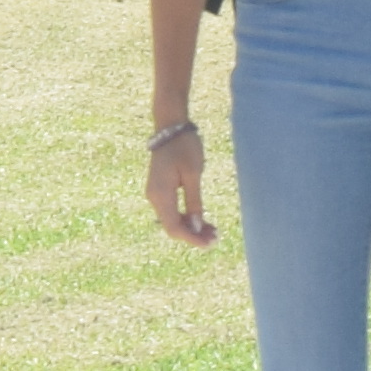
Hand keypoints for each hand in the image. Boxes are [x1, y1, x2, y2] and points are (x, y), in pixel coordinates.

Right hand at [146, 127, 216, 248]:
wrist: (171, 126)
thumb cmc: (184, 146)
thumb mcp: (193, 174)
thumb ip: (194, 202)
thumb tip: (195, 228)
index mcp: (161, 194)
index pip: (174, 227)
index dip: (192, 239)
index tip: (211, 243)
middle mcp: (154, 197)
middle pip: (172, 227)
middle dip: (193, 236)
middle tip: (216, 238)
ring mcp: (155, 194)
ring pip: (172, 220)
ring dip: (191, 228)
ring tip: (213, 230)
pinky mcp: (160, 190)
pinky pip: (171, 211)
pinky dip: (186, 218)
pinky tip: (202, 220)